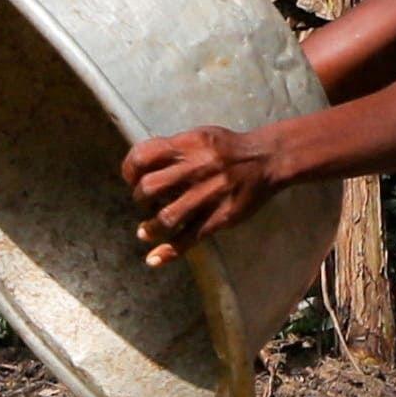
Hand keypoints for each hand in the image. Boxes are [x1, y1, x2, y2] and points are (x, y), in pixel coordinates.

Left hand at [122, 125, 281, 255]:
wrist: (266, 159)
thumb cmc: (228, 149)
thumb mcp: (199, 137)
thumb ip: (172, 150)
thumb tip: (140, 165)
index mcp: (187, 146)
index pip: (143, 156)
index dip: (129, 169)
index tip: (131, 178)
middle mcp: (196, 169)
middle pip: (149, 188)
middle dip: (140, 198)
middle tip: (145, 202)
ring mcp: (208, 195)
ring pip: (166, 217)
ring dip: (150, 228)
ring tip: (146, 230)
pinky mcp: (220, 217)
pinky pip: (190, 238)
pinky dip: (169, 252)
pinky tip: (153, 259)